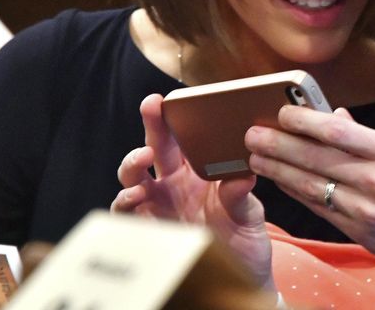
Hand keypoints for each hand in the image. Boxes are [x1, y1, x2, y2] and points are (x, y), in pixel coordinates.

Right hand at [112, 94, 273, 289]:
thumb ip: (241, 195)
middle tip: (152, 105)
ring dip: (133, 163)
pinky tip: (136, 196)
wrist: (240, 276)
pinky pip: (127, 213)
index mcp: (198, 171)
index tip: (171, 98)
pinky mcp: (149, 229)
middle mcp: (174, 184)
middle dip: (151, 124)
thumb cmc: (244, 238)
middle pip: (155, 147)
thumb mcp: (249, 214)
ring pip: (133, 177)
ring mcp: (158, 205)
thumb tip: (241, 176)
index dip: (175, 117)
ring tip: (143, 158)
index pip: (183, 137)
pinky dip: (125, 202)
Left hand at [245, 106, 374, 284]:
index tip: (282, 111)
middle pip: (317, 159)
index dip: (304, 120)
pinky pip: (324, 210)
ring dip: (280, 170)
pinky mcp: (364, 234)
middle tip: (252, 133)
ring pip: (313, 186)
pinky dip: (300, 194)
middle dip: (279, 143)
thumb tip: (341, 121)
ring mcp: (369, 211)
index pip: (338, 131)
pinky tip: (284, 182)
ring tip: (257, 156)